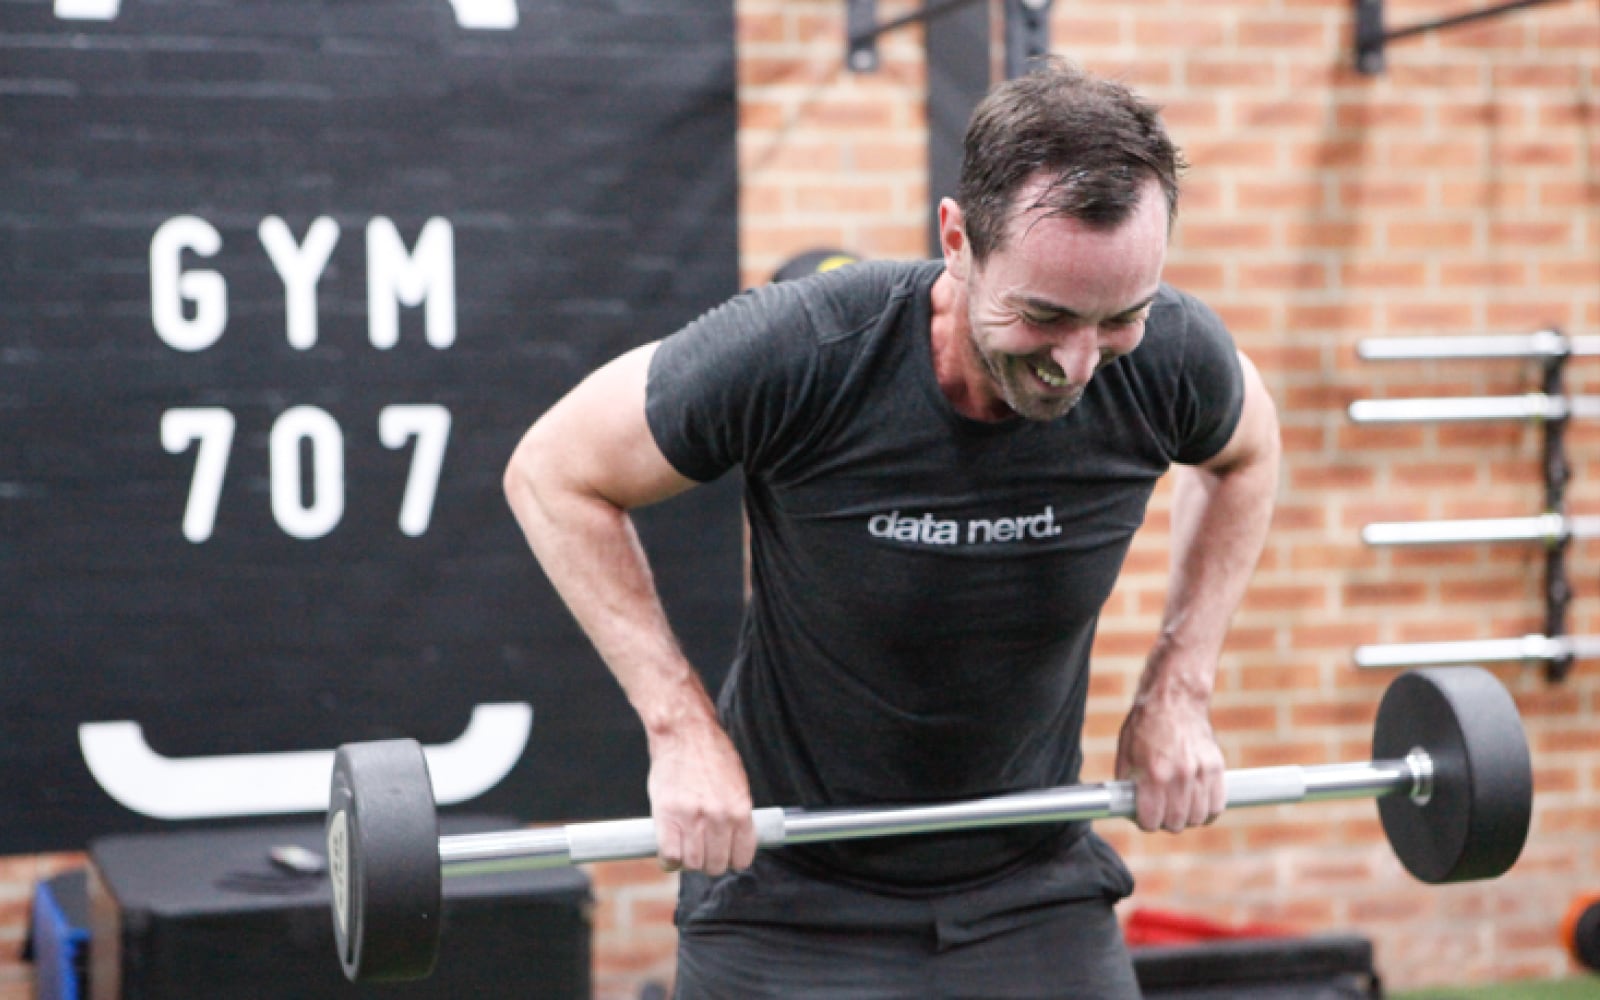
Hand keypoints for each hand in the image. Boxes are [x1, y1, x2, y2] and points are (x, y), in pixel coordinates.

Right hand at [646, 716, 756, 875]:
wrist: (684, 732)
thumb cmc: (710, 753)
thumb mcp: (736, 783)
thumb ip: (735, 813)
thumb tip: (734, 840)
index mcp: (741, 809)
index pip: (742, 857)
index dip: (731, 860)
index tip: (724, 856)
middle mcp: (720, 817)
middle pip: (716, 865)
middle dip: (709, 863)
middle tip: (701, 851)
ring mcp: (693, 818)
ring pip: (693, 864)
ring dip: (689, 862)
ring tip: (684, 849)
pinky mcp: (668, 815)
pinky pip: (670, 856)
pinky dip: (669, 860)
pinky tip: (670, 852)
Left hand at [1114, 691, 1225, 833]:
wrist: (1175, 699)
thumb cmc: (1145, 725)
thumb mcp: (1126, 753)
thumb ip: (1128, 783)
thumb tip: (1127, 808)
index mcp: (1153, 773)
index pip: (1151, 820)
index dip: (1145, 822)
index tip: (1144, 817)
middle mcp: (1179, 776)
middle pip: (1176, 823)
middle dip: (1165, 822)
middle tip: (1160, 812)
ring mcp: (1201, 772)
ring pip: (1198, 817)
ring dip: (1186, 817)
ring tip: (1178, 807)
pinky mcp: (1216, 767)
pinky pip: (1217, 805)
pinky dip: (1208, 810)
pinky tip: (1197, 804)